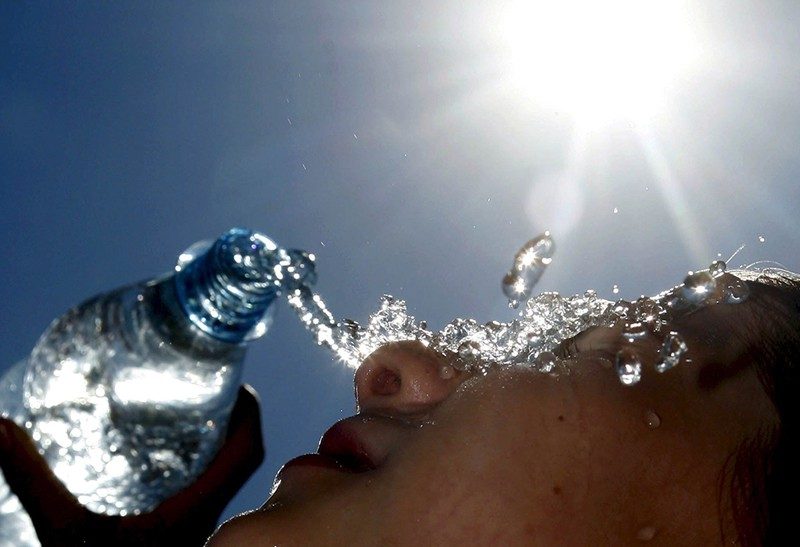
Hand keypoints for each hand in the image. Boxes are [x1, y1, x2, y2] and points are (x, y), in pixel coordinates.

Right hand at [0, 385, 263, 546]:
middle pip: (241, 462)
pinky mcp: (184, 536)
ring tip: (195, 414)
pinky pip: (208, 495)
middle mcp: (206, 519)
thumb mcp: (64, 533)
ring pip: (227, 480)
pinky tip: (170, 460)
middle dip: (234, 424)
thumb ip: (34, 480)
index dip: (250, 417)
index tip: (239, 386)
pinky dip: (202, 470)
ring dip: (219, 447)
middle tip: (211, 391)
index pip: (247, 455)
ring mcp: (198, 530)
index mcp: (194, 512)